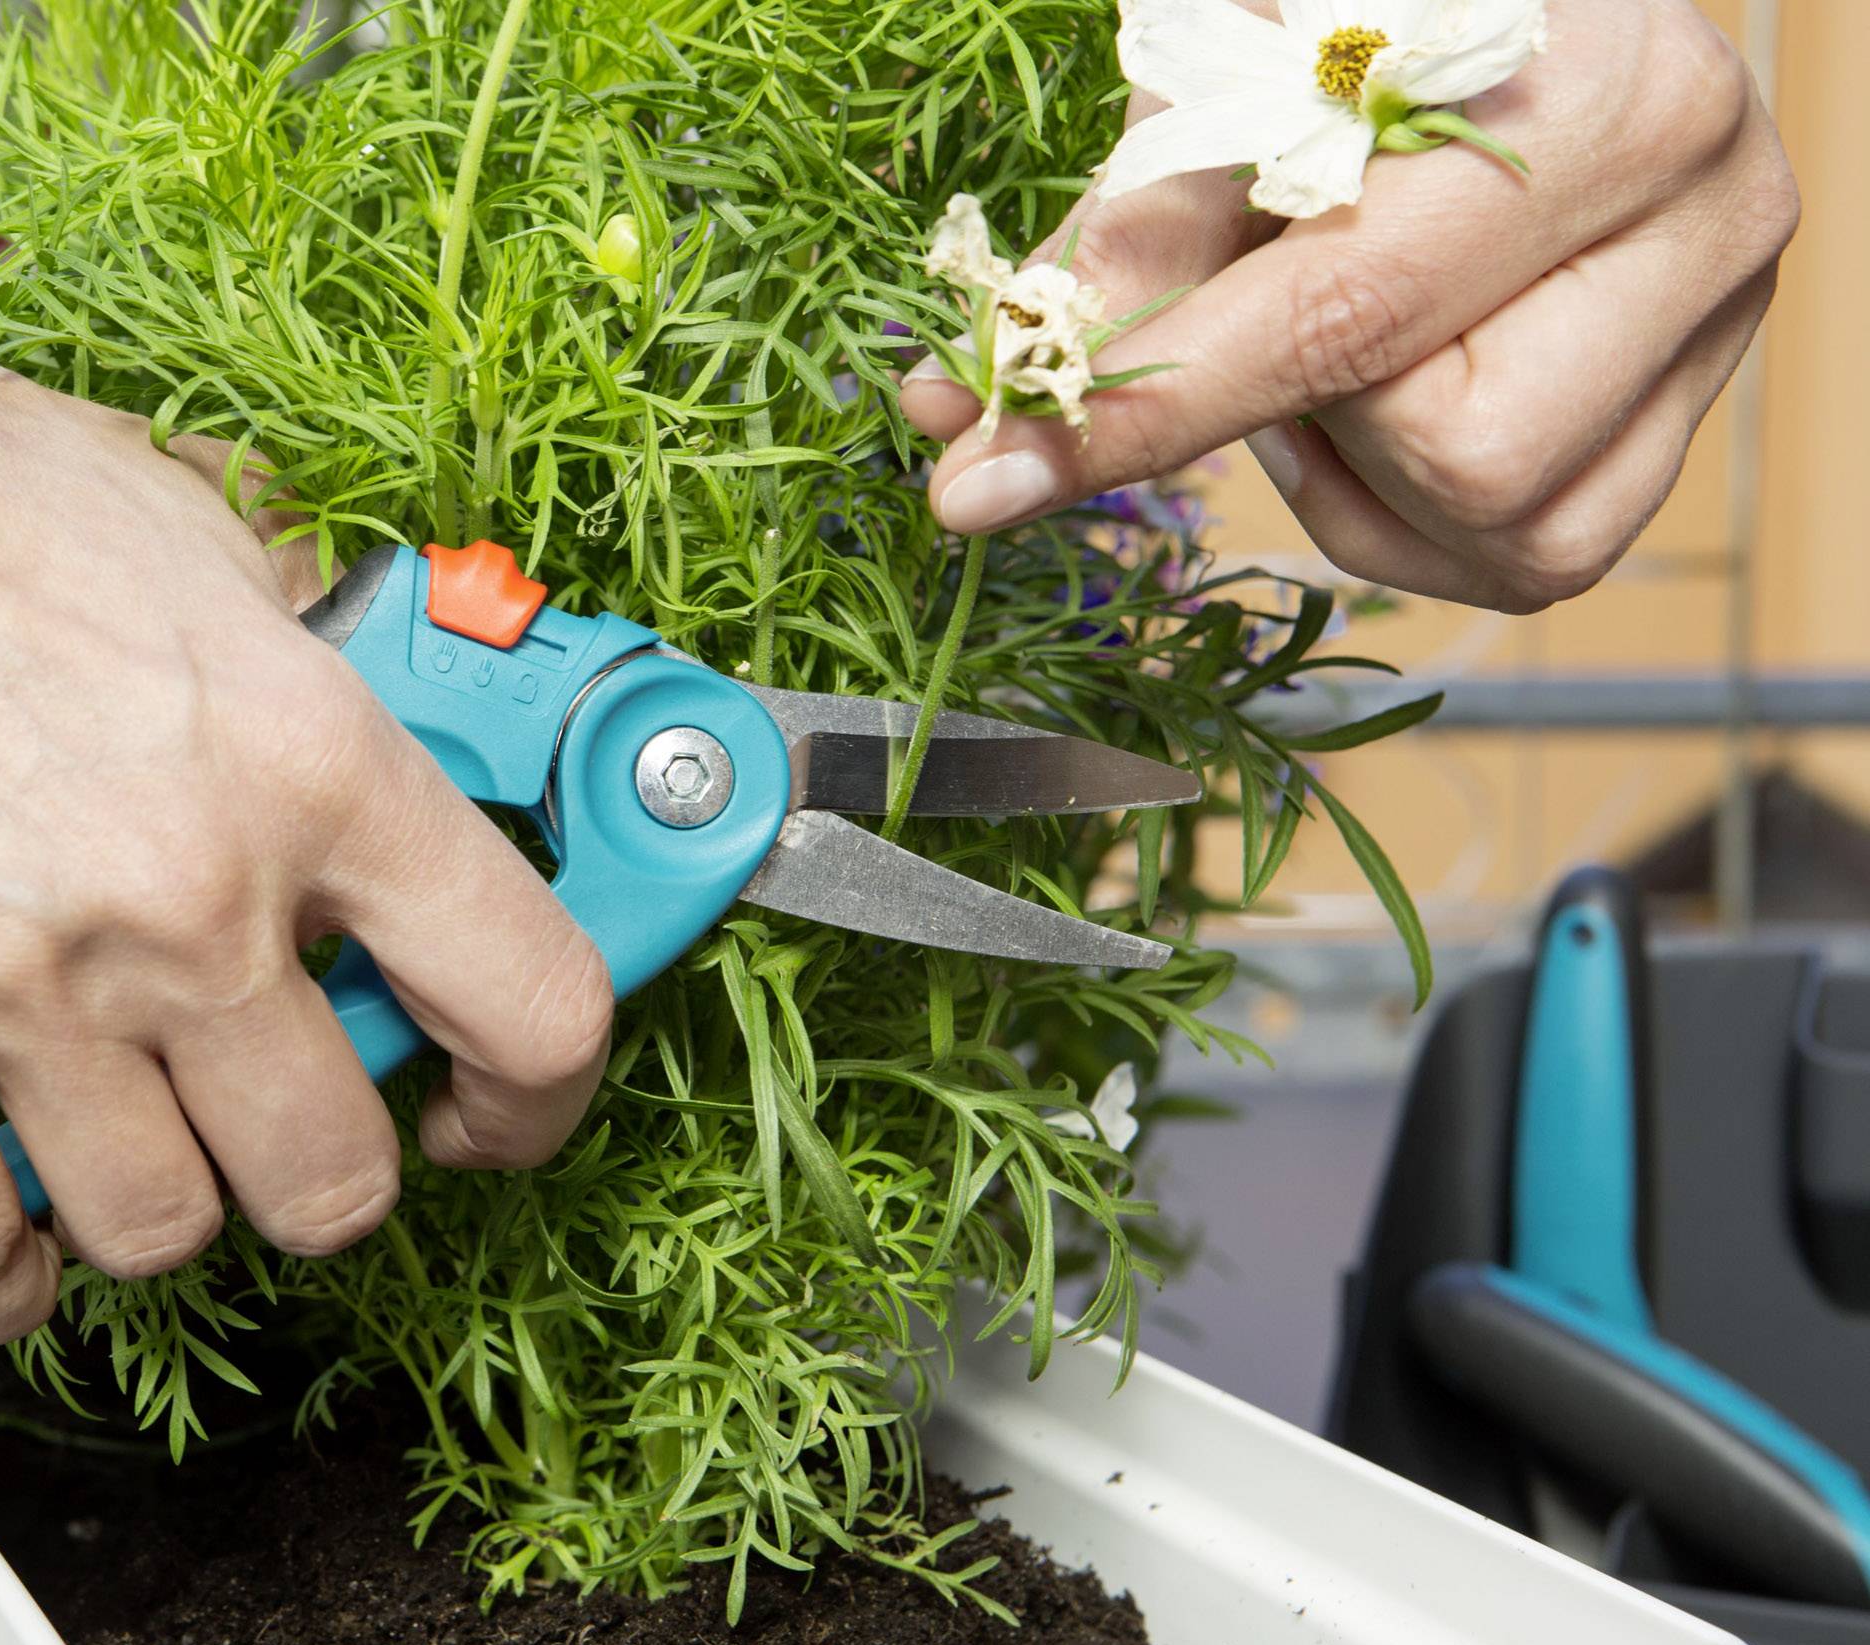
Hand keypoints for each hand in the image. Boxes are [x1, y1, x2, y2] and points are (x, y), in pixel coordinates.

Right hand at [0, 184, 614, 1345]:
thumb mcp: (206, 521)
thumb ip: (330, 652)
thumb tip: (422, 723)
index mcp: (317, 760)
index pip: (533, 1005)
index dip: (539, 1096)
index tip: (492, 1111)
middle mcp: (193, 892)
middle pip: (340, 1178)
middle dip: (321, 1169)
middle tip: (271, 1114)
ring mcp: (23, 978)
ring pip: (164, 1233)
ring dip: (156, 1208)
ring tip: (114, 1133)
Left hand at [901, 0, 1796, 611]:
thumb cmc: (1369, 18)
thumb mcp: (1241, 72)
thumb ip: (1123, 238)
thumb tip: (963, 406)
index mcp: (1602, 94)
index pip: (1342, 310)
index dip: (1148, 407)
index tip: (981, 481)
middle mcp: (1706, 212)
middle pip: (1454, 452)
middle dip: (1314, 414)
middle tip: (1264, 316)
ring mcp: (1722, 325)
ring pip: (1506, 525)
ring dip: (1367, 468)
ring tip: (1339, 341)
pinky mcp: (1695, 416)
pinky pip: (1536, 550)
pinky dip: (1420, 506)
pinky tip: (1394, 392)